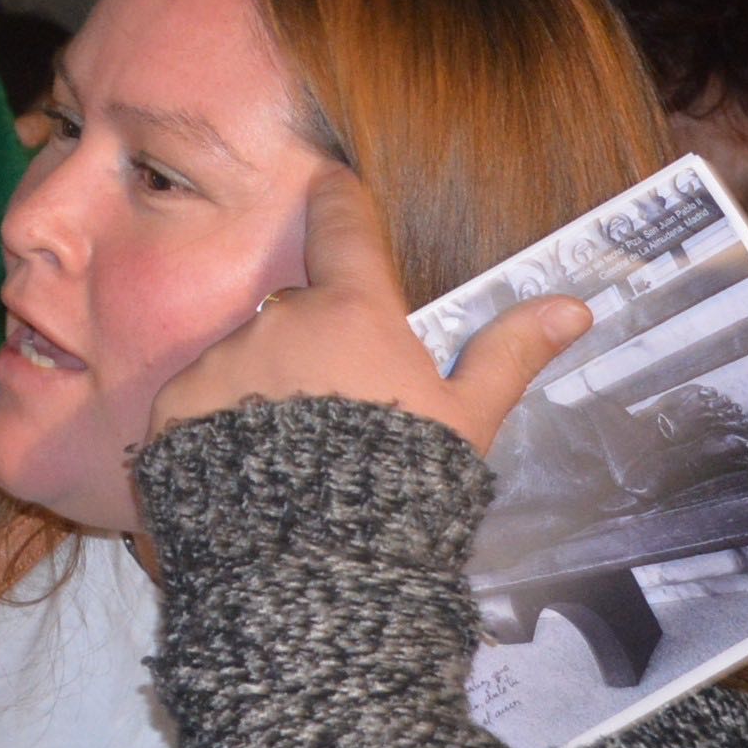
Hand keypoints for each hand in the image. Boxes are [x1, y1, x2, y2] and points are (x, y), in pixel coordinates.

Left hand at [149, 167, 591, 456]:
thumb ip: (509, 355)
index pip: (343, 226)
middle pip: (296, 313)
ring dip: (264, 389)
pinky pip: (201, 401)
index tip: (332, 181)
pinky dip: (219, 425)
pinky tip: (245, 473)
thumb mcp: (466, 424)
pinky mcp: (174, 408)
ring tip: (291, 459)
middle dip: (313, 347)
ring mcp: (221, 360)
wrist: (307, 566)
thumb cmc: (401, 487)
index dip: (339, 201)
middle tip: (337, 413)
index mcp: (352, 312)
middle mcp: (279, 320)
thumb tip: (573, 307)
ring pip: (247, 359)